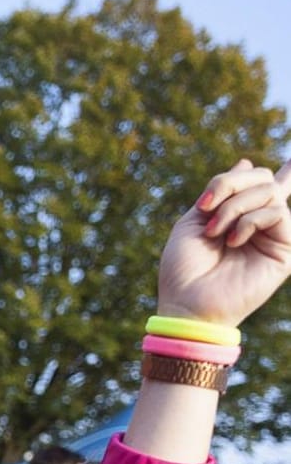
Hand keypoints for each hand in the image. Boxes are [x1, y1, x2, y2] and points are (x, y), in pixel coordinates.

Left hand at [158, 159, 290, 326]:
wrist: (186, 302)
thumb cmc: (183, 266)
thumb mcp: (193, 220)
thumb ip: (220, 191)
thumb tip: (246, 160)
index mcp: (236, 216)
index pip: (260, 183)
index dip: (272, 172)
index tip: (283, 163)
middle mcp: (258, 224)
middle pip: (262, 178)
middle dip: (230, 183)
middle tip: (206, 207)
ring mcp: (273, 236)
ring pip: (269, 191)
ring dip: (234, 206)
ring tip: (215, 231)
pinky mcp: (284, 252)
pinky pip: (278, 213)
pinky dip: (249, 220)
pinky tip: (233, 240)